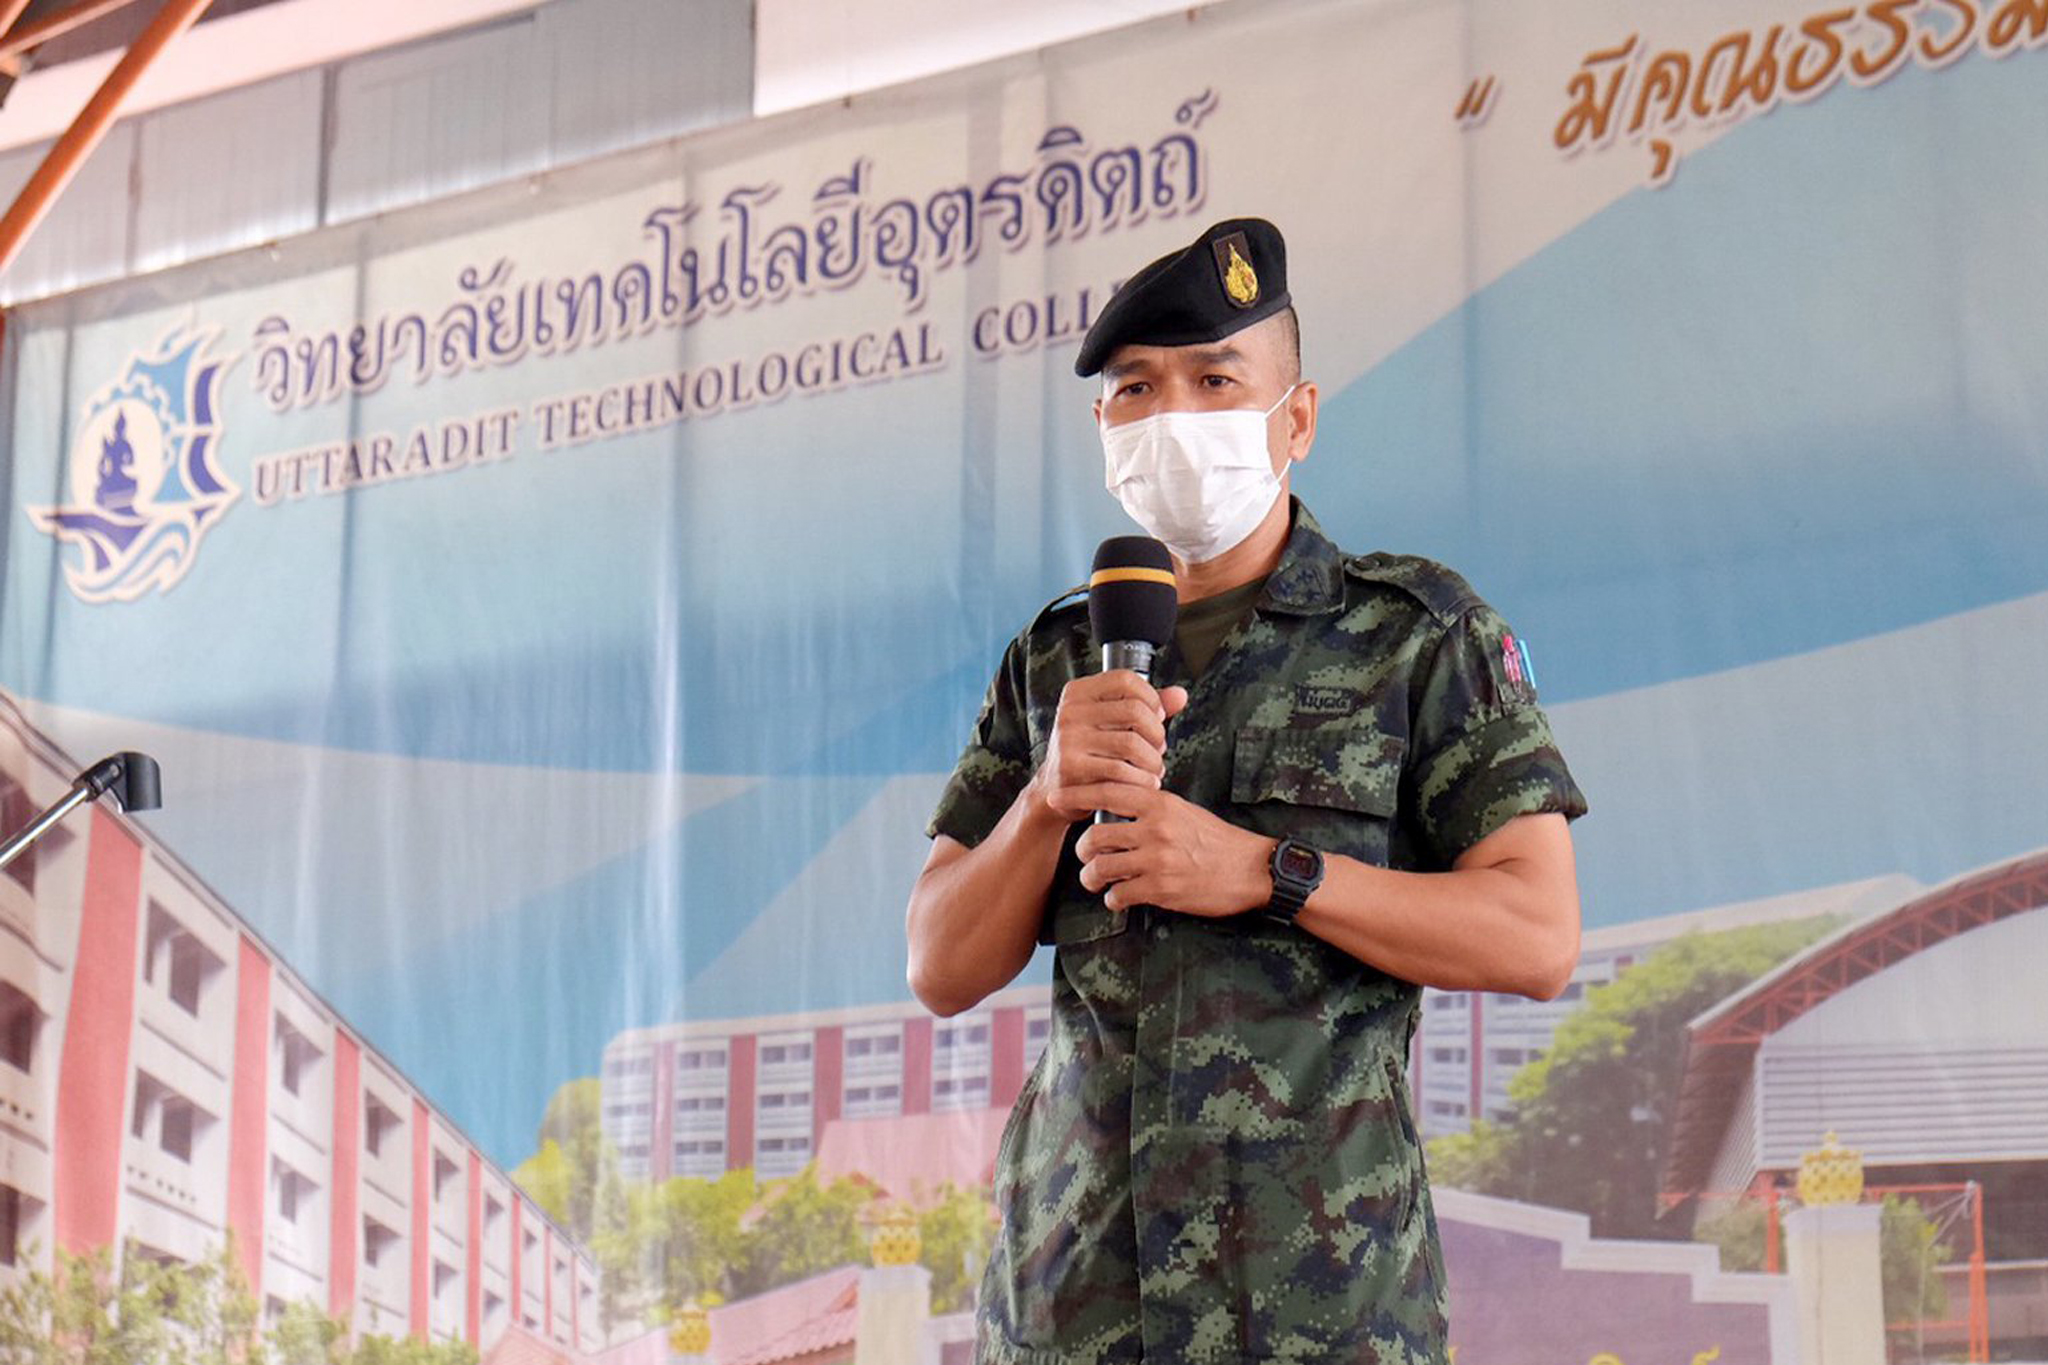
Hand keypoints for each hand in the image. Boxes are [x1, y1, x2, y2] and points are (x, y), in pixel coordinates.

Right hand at [1028, 672, 1189, 823]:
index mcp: (1078, 692)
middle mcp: (1070, 712)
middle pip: (1135, 711)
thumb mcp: (1111, 723)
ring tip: (1153, 769)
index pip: (1125, 680)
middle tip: (1158, 748)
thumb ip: (1146, 707)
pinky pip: (1121, 771)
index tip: (1157, 717)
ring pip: (1132, 744)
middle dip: (1156, 733)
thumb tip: (1179, 695)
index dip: (1151, 697)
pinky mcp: (1072, 767)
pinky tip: (1144, 782)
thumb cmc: (1090, 754)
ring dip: (1152, 761)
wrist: (1056, 792)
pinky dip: (1142, 780)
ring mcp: (1069, 739)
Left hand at [1074, 786, 1275, 917]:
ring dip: (1092, 878)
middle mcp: (1155, 829)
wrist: (1251, 869)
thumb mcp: (1183, 810)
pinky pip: (1119, 895)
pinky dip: (1113, 899)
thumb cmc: (1216, 839)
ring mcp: (1157, 860)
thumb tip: (1114, 805)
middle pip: (1095, 837)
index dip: (1076, 795)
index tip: (1055, 798)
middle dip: (1083, 850)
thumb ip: (1150, 807)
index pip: (1108, 792)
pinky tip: (1120, 897)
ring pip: (1101, 868)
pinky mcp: (1162, 890)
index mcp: (1160, 803)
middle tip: (1087, 857)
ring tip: (1096, 880)